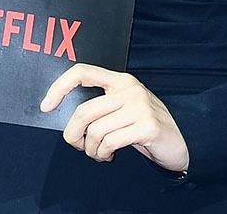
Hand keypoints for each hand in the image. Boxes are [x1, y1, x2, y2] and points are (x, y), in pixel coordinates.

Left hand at [40, 63, 188, 172]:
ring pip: (95, 131)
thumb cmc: (144, 127)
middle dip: (73, 135)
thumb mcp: (123, 109)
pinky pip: (110, 143)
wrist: (181, 142)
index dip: (60, 87)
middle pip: (84, 111)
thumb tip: (70, 119)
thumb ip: (102, 106)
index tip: (45, 106)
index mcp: (120, 80)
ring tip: (100, 153)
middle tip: (79, 146)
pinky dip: (103, 154)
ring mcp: (139, 106)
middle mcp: (129, 88)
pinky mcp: (146, 126)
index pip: (83, 72)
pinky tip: (110, 155)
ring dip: (91, 150)